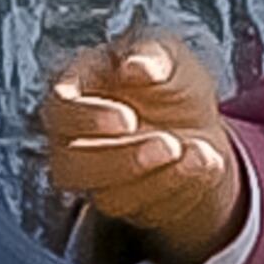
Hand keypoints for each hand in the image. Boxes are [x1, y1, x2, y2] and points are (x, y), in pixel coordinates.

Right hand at [40, 27, 245, 263]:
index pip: (60, 109)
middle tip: (169, 144)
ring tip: (196, 152)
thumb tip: (136, 66)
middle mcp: (74, 137)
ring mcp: (94, 175)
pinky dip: (175, 189)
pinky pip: (139, 210)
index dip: (89, 119)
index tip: (128, 119)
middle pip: (70, 164)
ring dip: (154, 180)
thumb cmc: (170, 82)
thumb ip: (153, 54)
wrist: (199, 126)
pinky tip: (203, 164)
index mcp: (77, 88)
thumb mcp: (170, 53)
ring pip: (103, 195)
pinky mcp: (119, 202)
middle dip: (123, 160)